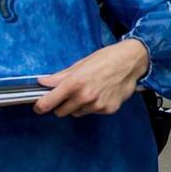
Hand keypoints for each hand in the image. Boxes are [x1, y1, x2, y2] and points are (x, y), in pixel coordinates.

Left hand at [34, 39, 149, 117]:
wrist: (131, 61)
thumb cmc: (107, 58)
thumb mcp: (80, 64)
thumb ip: (60, 76)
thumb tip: (43, 82)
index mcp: (75, 83)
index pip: (48, 103)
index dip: (40, 106)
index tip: (39, 106)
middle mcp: (85, 97)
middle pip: (61, 112)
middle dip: (61, 105)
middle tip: (69, 94)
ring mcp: (97, 105)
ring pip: (77, 113)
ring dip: (78, 106)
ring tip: (90, 90)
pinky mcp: (108, 109)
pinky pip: (92, 112)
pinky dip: (93, 106)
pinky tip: (101, 93)